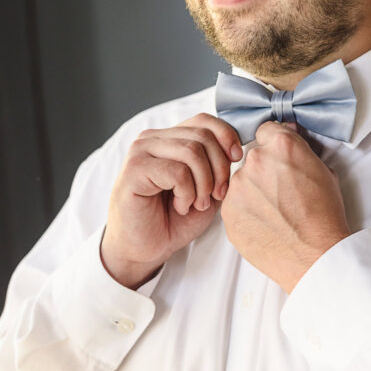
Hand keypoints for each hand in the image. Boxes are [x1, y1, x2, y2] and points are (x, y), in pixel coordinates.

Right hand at [101, 114, 241, 288]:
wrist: (143, 249)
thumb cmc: (173, 220)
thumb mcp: (206, 189)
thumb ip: (217, 166)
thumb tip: (236, 149)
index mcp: (169, 138)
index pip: (204, 120)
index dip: (226, 137)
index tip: (236, 160)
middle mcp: (152, 139)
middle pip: (202, 136)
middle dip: (220, 168)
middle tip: (217, 195)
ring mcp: (140, 151)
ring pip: (192, 152)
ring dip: (204, 184)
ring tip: (198, 204)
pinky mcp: (134, 169)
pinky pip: (177, 172)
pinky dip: (188, 193)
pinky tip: (181, 206)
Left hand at [221, 122, 350, 292]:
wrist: (315, 255)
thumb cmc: (325, 216)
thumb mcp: (324, 171)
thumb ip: (300, 150)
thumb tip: (289, 136)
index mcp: (281, 146)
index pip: (266, 131)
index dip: (274, 146)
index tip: (279, 159)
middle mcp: (255, 161)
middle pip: (253, 158)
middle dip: (264, 171)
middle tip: (281, 192)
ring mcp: (237, 188)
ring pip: (241, 183)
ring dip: (253, 192)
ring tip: (274, 213)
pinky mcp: (228, 213)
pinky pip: (234, 206)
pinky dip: (245, 213)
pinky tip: (265, 225)